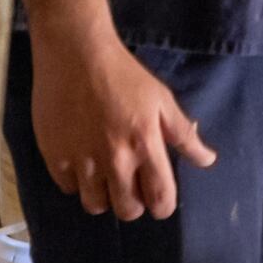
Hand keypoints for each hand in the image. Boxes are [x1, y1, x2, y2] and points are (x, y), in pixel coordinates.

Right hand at [35, 33, 218, 221]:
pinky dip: (75, 180)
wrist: (75, 51)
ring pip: (94, 204)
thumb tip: (208, 160)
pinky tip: (79, 160)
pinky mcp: (54, 154)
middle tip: (128, 183)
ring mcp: (81, 159)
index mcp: (145, 146)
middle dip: (132, 202)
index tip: (157, 197)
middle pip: (127, 210)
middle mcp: (114, 159)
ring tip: (101, 175)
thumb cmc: (123, 74)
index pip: (160, 200)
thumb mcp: (161, 99)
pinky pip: (67, 187)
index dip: (162, 205)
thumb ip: (184, 134)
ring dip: (102, 195)